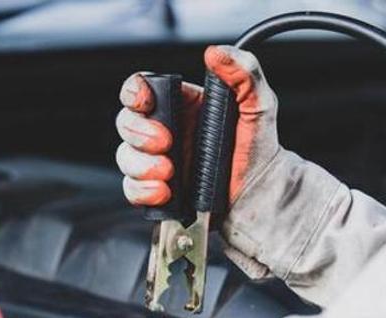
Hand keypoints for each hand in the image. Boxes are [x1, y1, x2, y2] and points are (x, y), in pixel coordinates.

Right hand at [116, 45, 280, 207]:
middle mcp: (165, 131)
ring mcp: (158, 161)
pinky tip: (165, 192)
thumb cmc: (259, 151)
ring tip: (169, 172)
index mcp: (182, 105)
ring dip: (141, 164)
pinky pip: (132, 189)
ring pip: (125, 156)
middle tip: (165, 142)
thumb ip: (244, 74)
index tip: (145, 102)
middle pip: (126, 122)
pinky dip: (143, 191)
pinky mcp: (157, 190)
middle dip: (138, 132)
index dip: (134, 92)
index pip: (141, 88)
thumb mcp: (259, 106)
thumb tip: (217, 53)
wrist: (261, 195)